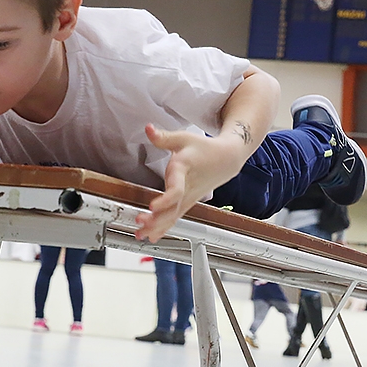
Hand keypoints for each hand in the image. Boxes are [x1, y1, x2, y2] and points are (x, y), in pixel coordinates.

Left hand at [135, 124, 242, 242]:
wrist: (226, 159)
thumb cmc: (204, 148)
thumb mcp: (183, 138)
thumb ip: (163, 137)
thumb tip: (148, 129)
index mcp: (185, 170)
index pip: (176, 190)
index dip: (165, 200)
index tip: (152, 206)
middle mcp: (187, 188)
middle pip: (173, 209)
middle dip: (156, 219)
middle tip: (140, 223)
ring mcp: (189, 198)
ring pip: (173, 217)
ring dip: (157, 227)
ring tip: (141, 234)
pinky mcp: (188, 203)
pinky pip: (175, 218)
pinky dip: (164, 228)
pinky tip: (152, 236)